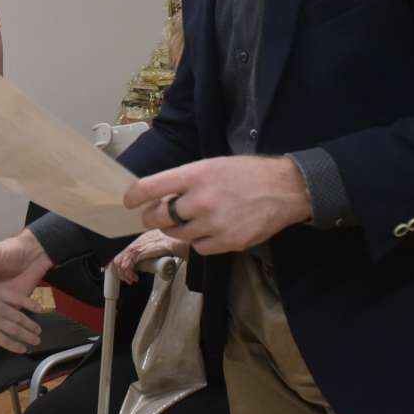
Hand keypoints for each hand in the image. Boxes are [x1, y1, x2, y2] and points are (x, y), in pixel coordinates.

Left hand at [110, 229, 187, 283]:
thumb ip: (152, 254)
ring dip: (124, 274)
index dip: (121, 267)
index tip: (127, 275)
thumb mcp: (157, 249)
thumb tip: (153, 265)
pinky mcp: (139, 252)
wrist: (176, 240)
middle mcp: (135, 244)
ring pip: (120, 262)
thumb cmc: (170, 244)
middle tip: (129, 280)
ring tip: (132, 280)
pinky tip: (135, 277)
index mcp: (138, 243)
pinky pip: (126, 264)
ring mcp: (136, 248)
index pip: (122, 254)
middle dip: (120, 272)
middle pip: (118, 259)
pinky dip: (128, 273)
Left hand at [123, 155, 311, 254]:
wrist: (284, 189)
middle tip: (157, 214)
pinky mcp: (228, 242)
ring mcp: (214, 223)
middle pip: (158, 217)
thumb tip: (157, 196)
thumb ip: (184, 181)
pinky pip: (197, 247)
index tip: (128, 201)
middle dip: (152, 216)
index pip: (150, 187)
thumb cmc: (245, 173)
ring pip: (176, 234)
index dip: (134, 196)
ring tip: (186, 220)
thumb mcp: (211, 165)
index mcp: (196, 174)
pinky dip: (197, 241)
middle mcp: (201, 200)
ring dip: (175, 229)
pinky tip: (207, 230)